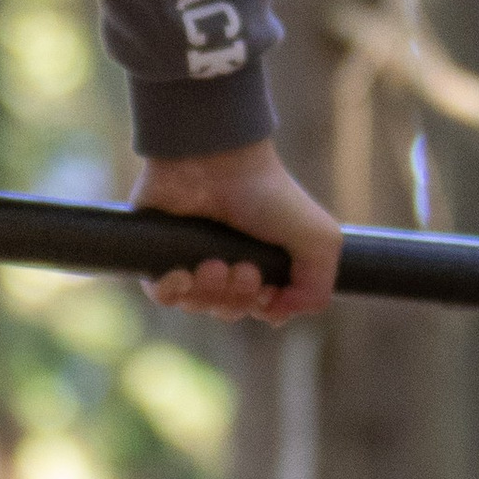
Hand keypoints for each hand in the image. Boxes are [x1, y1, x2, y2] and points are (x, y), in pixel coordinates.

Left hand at [132, 137, 340, 322]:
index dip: (263, 308)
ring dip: (209, 293)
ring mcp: (189, 256)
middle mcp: (224, 260)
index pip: (258, 308)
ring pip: (195, 306)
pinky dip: (173, 292)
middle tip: (243, 268)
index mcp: (259, 260)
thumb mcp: (320, 240)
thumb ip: (317, 289)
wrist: (220, 161)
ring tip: (213, 264)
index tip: (268, 288)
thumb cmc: (269, 194)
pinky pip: (160, 295)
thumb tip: (278, 316)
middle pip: (227, 311)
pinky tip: (183, 273)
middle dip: (238, 298)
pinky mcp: (157, 251)